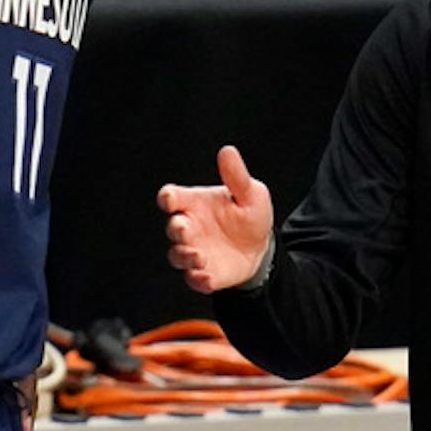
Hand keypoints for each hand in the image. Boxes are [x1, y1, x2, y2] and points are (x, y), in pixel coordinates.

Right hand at [156, 145, 274, 293]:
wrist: (262, 247)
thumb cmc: (250, 215)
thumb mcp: (250, 193)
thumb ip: (236, 176)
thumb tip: (227, 151)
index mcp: (194, 204)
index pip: (171, 198)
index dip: (167, 198)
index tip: (171, 199)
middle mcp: (189, 228)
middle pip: (172, 228)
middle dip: (176, 229)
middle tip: (184, 228)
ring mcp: (194, 251)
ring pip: (178, 256)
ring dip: (184, 256)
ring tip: (198, 256)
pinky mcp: (204, 274)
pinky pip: (194, 279)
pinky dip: (197, 279)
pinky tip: (206, 276)